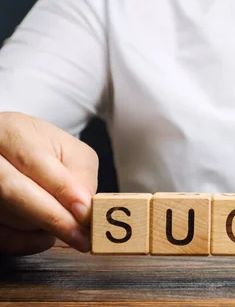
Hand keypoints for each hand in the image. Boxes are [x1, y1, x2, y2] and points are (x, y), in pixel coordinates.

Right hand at [0, 112, 97, 254]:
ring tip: (64, 226)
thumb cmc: (42, 151)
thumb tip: (86, 209)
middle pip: (10, 190)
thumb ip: (80, 175)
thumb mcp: (70, 151)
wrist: (8, 153)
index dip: (61, 189)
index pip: (34, 161)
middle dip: (52, 218)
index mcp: (10, 132)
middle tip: (82, 238)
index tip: (85, 211)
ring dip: (39, 228)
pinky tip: (43, 236)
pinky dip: (24, 242)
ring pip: (4, 215)